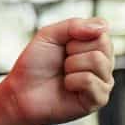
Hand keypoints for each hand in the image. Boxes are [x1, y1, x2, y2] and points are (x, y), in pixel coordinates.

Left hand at [0, 17, 115, 124]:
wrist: (21, 91)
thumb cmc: (35, 64)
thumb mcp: (49, 35)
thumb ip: (74, 25)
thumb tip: (103, 27)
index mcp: (94, 45)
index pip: (101, 29)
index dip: (77, 34)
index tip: (64, 44)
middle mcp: (103, 62)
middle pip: (103, 44)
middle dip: (73, 49)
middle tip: (62, 60)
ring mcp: (103, 81)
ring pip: (97, 61)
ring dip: (71, 65)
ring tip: (64, 74)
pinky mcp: (98, 99)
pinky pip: (90, 81)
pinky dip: (71, 81)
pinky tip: (67, 87)